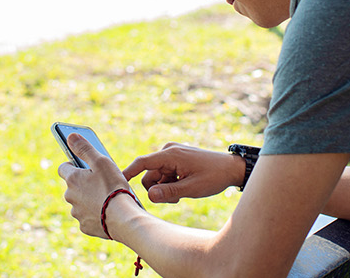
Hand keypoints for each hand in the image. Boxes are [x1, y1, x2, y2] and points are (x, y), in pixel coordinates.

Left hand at [54, 133, 132, 238]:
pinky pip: (88, 218)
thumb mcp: (101, 162)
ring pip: (80, 203)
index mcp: (72, 179)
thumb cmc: (113, 187)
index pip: (64, 168)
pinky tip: (108, 212)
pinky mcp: (85, 226)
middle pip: (73, 187)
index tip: (83, 166)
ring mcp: (77, 212)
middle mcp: (70, 196)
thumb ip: (85, 148)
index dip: (73, 165)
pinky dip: (95, 215)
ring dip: (89, 200)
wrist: (123, 219)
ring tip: (107, 198)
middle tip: (101, 183)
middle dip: (84, 184)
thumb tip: (70, 136)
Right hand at [121, 142, 246, 202]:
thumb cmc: (214, 177)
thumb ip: (169, 192)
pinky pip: (163, 174)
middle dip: (157, 189)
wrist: (232, 168)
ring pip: (156, 177)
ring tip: (181, 194)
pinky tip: (183, 187)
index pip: (142, 163)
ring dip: (164, 188)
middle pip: (149, 175)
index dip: (128, 172)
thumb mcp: (192, 188)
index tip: (116, 182)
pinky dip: (170, 183)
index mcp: (171, 154)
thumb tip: (150, 197)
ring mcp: (171, 154)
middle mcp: (168, 151)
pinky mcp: (175, 159)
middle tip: (174, 198)